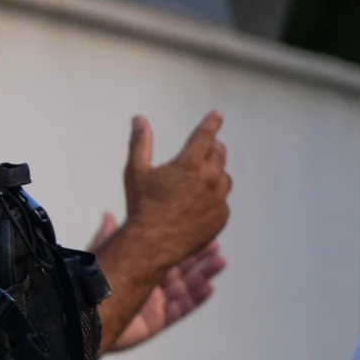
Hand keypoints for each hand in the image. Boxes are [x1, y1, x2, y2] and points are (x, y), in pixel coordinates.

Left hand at [89, 213, 225, 351]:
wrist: (82, 318)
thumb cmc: (86, 288)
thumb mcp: (97, 258)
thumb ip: (105, 237)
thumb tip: (109, 213)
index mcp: (137, 271)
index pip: (165, 255)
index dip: (182, 244)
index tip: (198, 230)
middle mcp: (148, 287)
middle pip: (180, 271)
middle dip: (199, 258)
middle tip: (215, 244)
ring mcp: (153, 305)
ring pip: (185, 289)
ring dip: (203, 275)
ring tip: (220, 261)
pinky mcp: (155, 322)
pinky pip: (180, 310)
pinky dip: (195, 299)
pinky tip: (210, 288)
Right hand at [118, 112, 231, 274]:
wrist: (150, 244)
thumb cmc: (141, 206)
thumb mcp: (135, 172)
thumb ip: (140, 142)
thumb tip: (139, 118)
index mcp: (189, 163)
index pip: (206, 135)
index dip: (212, 122)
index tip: (217, 115)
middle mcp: (209, 178)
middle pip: (219, 154)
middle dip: (211, 150)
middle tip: (201, 153)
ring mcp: (218, 199)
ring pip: (224, 178)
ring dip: (214, 175)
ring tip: (197, 183)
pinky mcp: (221, 217)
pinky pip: (222, 202)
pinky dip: (213, 200)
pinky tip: (196, 206)